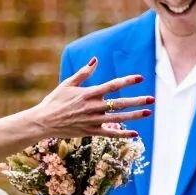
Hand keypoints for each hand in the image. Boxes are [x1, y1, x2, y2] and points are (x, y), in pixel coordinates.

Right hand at [30, 57, 153, 138]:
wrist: (43, 122)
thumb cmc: (54, 101)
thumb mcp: (68, 84)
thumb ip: (84, 73)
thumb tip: (96, 60)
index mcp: (88, 94)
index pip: (112, 86)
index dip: (127, 81)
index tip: (140, 78)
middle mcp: (93, 107)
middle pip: (120, 103)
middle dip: (137, 101)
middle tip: (152, 99)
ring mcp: (93, 121)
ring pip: (118, 118)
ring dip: (134, 116)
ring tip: (148, 112)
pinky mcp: (91, 132)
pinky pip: (110, 134)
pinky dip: (123, 134)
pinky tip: (135, 134)